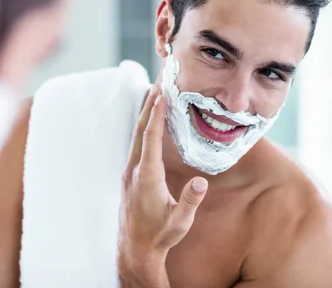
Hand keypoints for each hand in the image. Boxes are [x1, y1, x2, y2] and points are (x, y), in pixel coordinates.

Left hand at [118, 86, 207, 286]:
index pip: (150, 139)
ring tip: (155, 94)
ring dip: (145, 114)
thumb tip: (201, 182)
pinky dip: (144, 128)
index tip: (161, 95)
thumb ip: (190, 201)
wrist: (136, 249)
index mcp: (147, 177)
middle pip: (140, 130)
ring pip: (136, 136)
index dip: (156, 116)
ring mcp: (130, 172)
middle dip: (149, 105)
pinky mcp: (130, 176)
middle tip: (158, 83)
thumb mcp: (180, 222)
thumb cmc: (159, 235)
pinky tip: (150, 123)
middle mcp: (134, 170)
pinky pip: (136, 145)